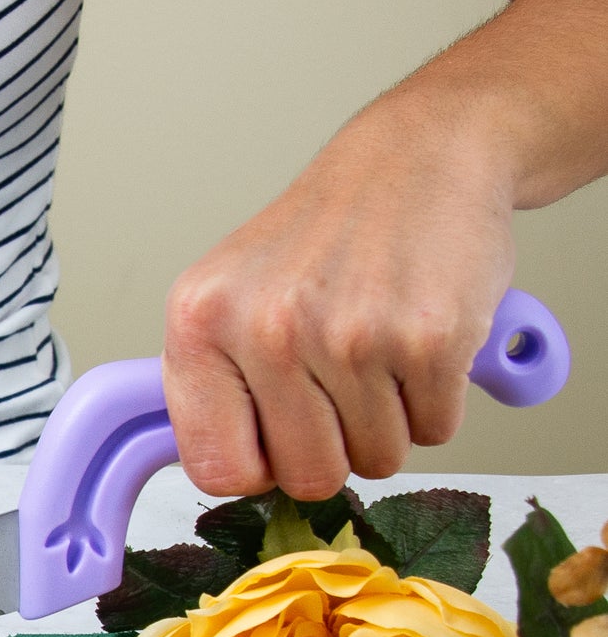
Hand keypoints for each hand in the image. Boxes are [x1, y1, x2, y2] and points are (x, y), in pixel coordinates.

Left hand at [161, 99, 516, 500]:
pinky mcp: (428, 340)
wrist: (415, 159)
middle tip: (340, 384)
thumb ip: (212, 384)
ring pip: (377, 459)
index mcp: (200, 322)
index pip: (216, 469)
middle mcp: (268, 329)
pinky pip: (435, 432)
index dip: (257, 468)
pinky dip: (436, 401)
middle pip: (307, 477)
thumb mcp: (227, 294)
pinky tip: (416, 342)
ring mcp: (350, 336)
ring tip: (378, 350)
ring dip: (389, 420)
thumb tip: (221, 473)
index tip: (276, 440)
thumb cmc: (322, 236)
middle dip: (333, 448)